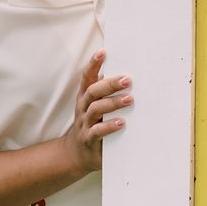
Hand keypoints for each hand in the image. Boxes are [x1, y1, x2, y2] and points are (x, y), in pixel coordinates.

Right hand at [65, 51, 131, 173]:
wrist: (76, 154)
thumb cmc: (92, 123)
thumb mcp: (95, 105)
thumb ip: (104, 90)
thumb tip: (123, 71)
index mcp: (85, 97)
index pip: (87, 77)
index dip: (93, 64)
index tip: (103, 52)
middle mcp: (83, 108)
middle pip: (93, 91)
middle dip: (110, 84)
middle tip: (127, 79)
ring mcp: (85, 123)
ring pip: (96, 110)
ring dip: (113, 103)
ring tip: (129, 99)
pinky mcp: (89, 139)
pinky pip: (98, 132)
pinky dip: (109, 127)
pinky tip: (122, 123)